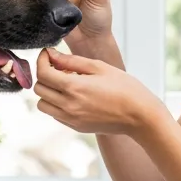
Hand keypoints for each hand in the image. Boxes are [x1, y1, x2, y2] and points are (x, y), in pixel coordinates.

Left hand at [34, 49, 165, 137]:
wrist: (141, 117)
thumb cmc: (125, 88)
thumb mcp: (100, 68)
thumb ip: (72, 61)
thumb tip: (51, 55)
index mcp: (73, 88)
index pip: (42, 73)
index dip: (41, 60)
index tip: (47, 54)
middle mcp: (67, 105)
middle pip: (39, 89)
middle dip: (44, 75)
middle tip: (59, 68)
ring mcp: (70, 118)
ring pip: (43, 104)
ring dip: (48, 92)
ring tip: (66, 84)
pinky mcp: (75, 126)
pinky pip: (54, 114)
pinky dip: (57, 104)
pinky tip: (74, 96)